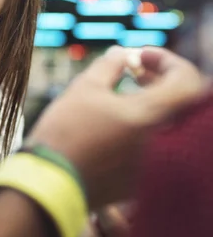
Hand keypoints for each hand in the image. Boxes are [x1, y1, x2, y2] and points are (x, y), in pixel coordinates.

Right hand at [28, 46, 204, 208]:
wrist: (49, 182)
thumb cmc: (65, 131)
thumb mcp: (85, 88)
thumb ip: (110, 65)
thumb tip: (122, 53)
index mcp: (153, 116)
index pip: (187, 81)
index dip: (167, 61)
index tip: (140, 56)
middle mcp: (164, 144)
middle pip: (181, 103)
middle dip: (160, 80)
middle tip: (134, 70)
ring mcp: (155, 166)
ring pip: (167, 125)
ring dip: (152, 102)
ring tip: (122, 94)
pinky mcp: (141, 181)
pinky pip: (154, 147)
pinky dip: (143, 127)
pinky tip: (116, 122)